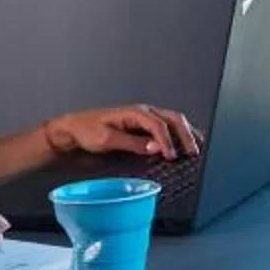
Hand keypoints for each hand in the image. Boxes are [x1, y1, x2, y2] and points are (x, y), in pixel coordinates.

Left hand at [44, 103, 202, 161]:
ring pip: (172, 121)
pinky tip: (182, 145)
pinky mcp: (141, 128)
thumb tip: (155, 147)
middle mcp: (142, 113)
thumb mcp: (107, 140)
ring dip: (185, 133)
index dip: (167, 142)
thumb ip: (132, 143)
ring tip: (195, 148)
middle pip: (172, 119)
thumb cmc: (86, 132)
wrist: (73, 131)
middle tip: (193, 152)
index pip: (158, 125)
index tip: (172, 157)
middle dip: (185, 135)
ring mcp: (143, 119)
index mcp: (134, 112)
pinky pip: (165, 128)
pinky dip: (177, 136)